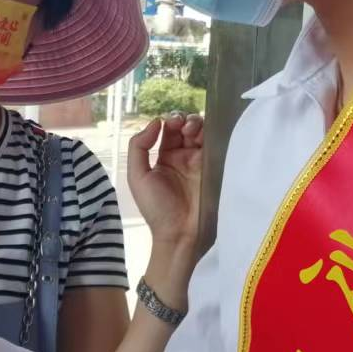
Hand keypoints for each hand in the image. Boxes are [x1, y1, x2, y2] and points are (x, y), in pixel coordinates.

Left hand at [128, 112, 203, 251]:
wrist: (181, 232)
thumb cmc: (157, 208)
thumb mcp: (137, 177)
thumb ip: (139, 147)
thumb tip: (155, 122)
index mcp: (164, 158)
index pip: (168, 130)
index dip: (167, 122)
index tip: (166, 123)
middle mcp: (184, 156)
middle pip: (186, 127)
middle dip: (182, 119)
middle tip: (181, 125)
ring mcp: (201, 161)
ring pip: (202, 132)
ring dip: (196, 123)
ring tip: (190, 129)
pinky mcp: (215, 166)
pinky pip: (215, 143)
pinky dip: (211, 133)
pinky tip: (203, 134)